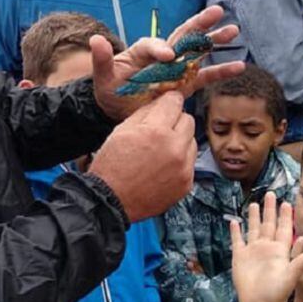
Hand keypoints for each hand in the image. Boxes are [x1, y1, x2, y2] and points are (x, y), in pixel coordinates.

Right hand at [88, 92, 196, 221]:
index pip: (175, 102)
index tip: (166, 103)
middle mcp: (175, 148)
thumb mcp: (122, 130)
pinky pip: (190, 163)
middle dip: (175, 120)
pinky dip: (179, 162)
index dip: (169, 101)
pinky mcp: (186, 183)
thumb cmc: (111, 165)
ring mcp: (184, 168)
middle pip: (188, 120)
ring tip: (159, 151)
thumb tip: (161, 103)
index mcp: (156, 131)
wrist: (110, 200)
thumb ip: (145, 113)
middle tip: (160, 129)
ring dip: (179, 141)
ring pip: (192, 141)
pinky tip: (162, 168)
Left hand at [92, 5, 243, 121]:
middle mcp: (162, 55)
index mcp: (143, 51)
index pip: (154, 45)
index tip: (167, 57)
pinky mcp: (184, 85)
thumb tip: (95, 40)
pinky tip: (239, 66)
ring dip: (215, 41)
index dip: (161, 48)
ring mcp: (175, 69)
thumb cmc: (109, 90)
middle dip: (199, 24)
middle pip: (182, 36)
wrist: (117, 111)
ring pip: (197, 51)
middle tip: (217, 11)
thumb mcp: (103, 76)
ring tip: (234, 30)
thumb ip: (102, 59)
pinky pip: (204, 76)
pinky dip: (221, 72)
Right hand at [230, 192, 302, 301]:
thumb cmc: (277, 292)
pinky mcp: (240, 256)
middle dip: (270, 210)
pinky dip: (235, 231)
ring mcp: (253, 251)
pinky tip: (234, 222)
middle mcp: (266, 247)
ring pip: (254, 229)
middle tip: (271, 194)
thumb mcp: (291, 276)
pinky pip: (237, 240)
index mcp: (279, 250)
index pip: (283, 228)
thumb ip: (300, 263)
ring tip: (255, 204)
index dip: (285, 216)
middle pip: (268, 224)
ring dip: (254, 217)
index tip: (287, 202)